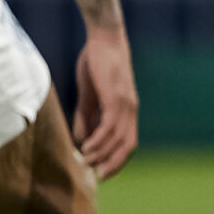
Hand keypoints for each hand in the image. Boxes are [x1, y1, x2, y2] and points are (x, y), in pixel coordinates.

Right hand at [72, 30, 138, 179]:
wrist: (103, 37)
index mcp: (127, 109)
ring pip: (118, 137)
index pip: (129, 142)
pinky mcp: (115, 95)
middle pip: (128, 145)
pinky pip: (110, 124)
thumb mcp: (89, 94)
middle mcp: (130, 108)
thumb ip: (86, 116)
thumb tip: (82, 139)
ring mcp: (125, 102)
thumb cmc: (96, 63)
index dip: (118, 160)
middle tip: (96, 176)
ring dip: (101, 153)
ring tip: (85, 160)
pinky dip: (100, 139)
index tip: (102, 173)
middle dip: (113, 164)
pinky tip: (87, 146)